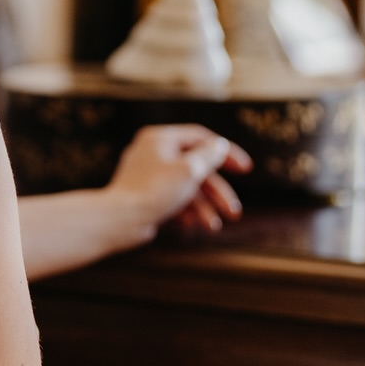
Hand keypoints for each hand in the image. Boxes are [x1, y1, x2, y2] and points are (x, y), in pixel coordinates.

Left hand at [106, 125, 251, 237]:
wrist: (119, 221)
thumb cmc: (153, 192)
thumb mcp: (189, 170)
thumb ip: (208, 156)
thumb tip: (219, 145)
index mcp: (161, 138)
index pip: (201, 138)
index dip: (226, 153)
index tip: (245, 169)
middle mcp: (153, 154)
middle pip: (196, 169)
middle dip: (217, 193)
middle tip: (234, 212)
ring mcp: (148, 177)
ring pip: (185, 189)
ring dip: (204, 208)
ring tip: (213, 227)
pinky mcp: (145, 197)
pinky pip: (172, 201)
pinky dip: (185, 213)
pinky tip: (193, 227)